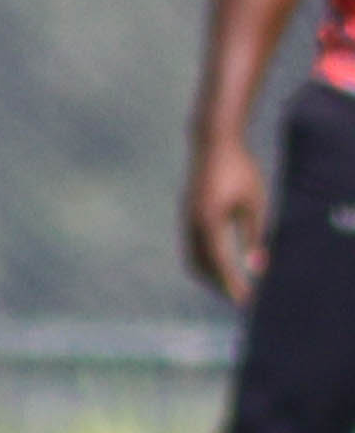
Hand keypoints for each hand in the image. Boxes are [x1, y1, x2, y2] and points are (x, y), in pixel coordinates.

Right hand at [184, 136, 267, 304]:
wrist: (213, 142)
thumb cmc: (240, 170)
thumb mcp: (255, 203)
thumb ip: (255, 236)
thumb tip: (257, 268)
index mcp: (209, 220)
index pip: (219, 262)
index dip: (232, 284)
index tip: (245, 301)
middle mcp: (192, 221)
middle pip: (199, 264)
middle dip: (217, 284)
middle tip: (240, 297)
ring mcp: (187, 216)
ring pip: (192, 255)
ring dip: (209, 273)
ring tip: (231, 283)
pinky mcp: (188, 212)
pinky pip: (191, 243)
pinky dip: (204, 259)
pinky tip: (220, 260)